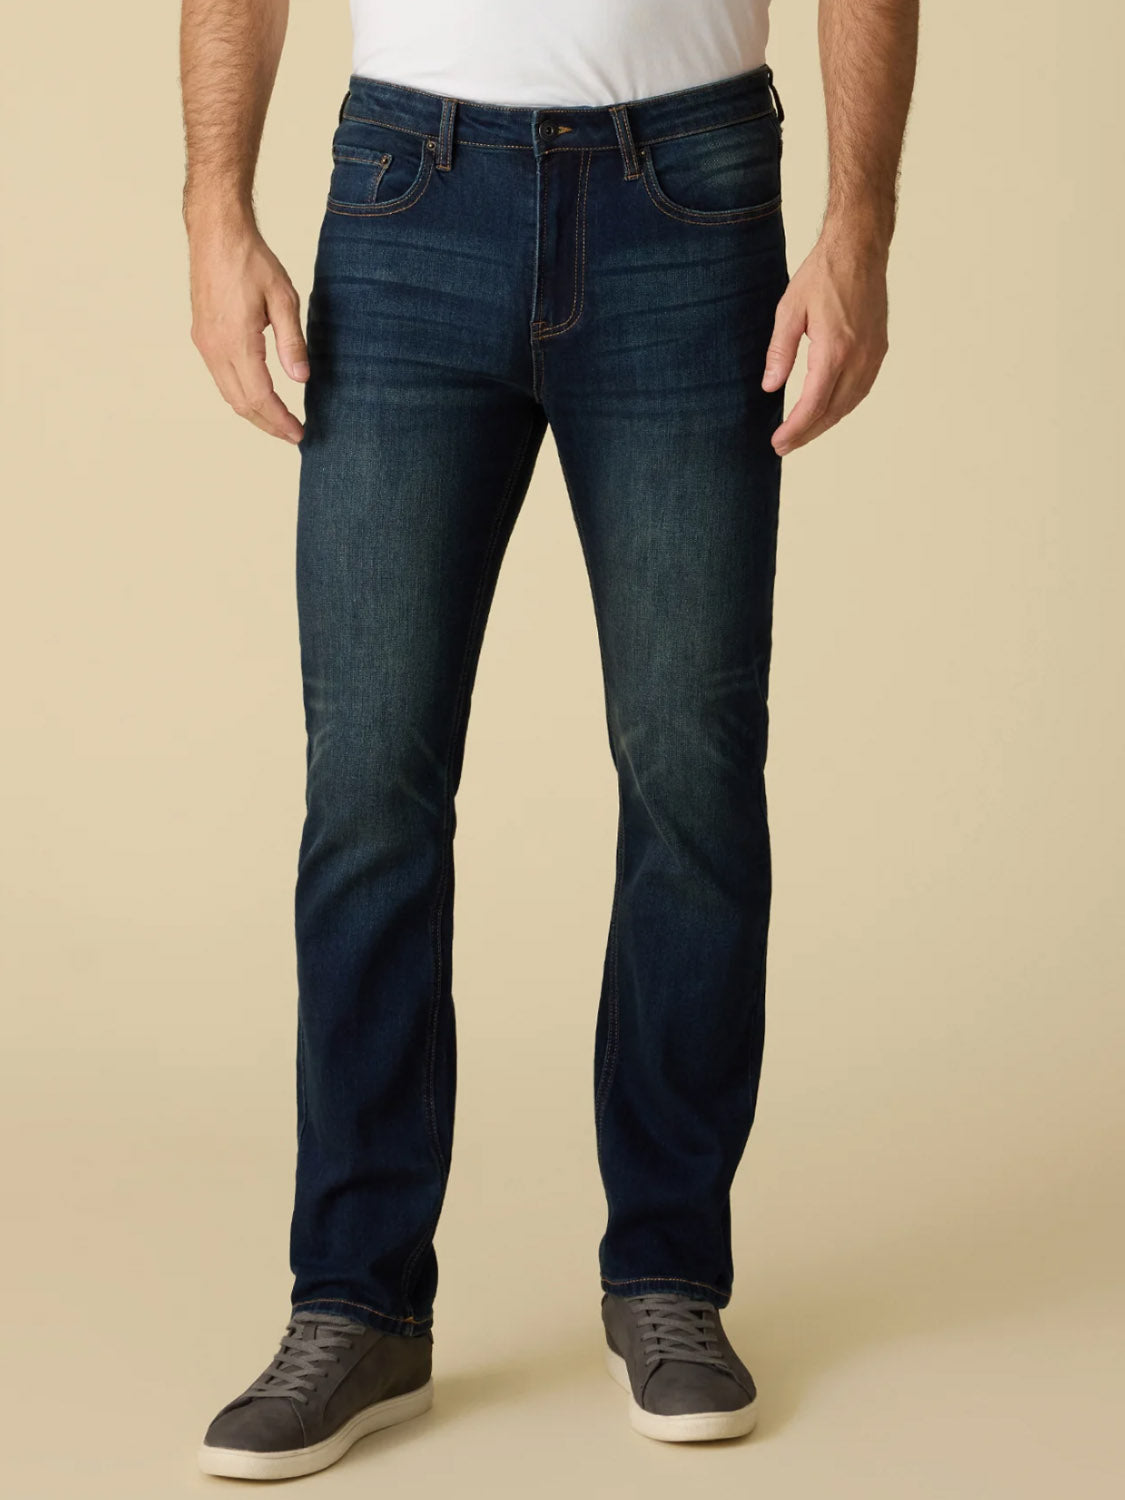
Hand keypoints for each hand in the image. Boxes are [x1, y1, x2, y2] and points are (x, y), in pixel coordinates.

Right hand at [188, 216, 308, 443]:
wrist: (216, 233)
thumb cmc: (251, 259)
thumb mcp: (283, 298)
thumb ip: (291, 342)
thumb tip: (300, 379)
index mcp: (236, 341)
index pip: (260, 397)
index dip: (280, 420)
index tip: (299, 433)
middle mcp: (214, 348)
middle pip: (241, 403)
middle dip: (268, 424)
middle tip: (293, 435)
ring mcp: (205, 343)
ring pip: (228, 393)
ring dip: (253, 412)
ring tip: (278, 422)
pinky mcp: (202, 336)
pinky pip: (221, 377)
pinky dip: (240, 394)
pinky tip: (258, 396)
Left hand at [762, 223, 889, 455]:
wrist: (860, 249)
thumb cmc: (822, 274)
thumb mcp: (789, 309)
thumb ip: (780, 351)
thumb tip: (770, 387)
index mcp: (835, 350)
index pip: (813, 405)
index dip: (795, 429)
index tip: (777, 443)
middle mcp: (859, 358)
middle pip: (832, 411)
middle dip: (807, 433)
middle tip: (783, 447)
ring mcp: (873, 355)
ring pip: (849, 404)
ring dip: (825, 424)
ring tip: (802, 434)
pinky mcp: (879, 350)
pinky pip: (861, 390)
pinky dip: (842, 407)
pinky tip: (827, 411)